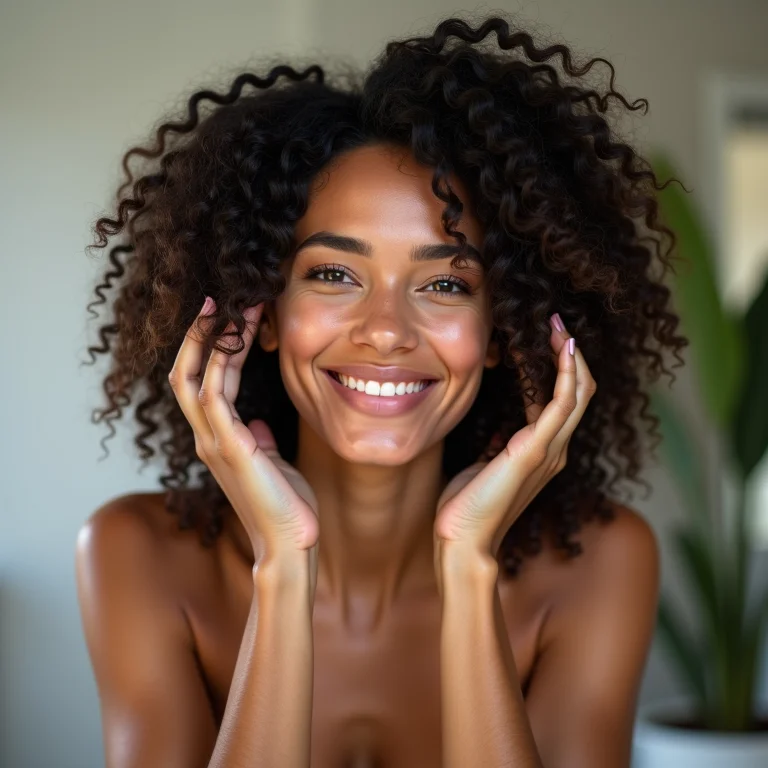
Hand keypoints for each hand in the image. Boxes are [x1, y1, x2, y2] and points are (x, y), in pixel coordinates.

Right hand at [168, 297, 318, 569]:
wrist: (290, 544)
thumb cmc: (286, 507)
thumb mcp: (273, 465)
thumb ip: (259, 442)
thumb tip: (258, 425)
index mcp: (219, 440)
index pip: (204, 383)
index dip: (212, 349)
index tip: (231, 319)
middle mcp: (209, 437)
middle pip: (187, 374)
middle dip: (201, 335)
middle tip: (220, 301)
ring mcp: (215, 442)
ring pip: (195, 377)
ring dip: (210, 340)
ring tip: (230, 307)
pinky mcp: (230, 447)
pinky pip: (215, 395)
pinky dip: (220, 362)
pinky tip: (237, 337)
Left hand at [433, 314, 595, 564]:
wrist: (462, 542)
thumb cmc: (468, 506)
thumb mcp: (485, 466)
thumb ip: (500, 447)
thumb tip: (499, 433)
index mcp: (543, 452)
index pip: (564, 401)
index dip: (560, 368)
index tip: (545, 339)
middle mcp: (554, 449)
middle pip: (579, 392)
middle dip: (570, 354)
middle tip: (555, 322)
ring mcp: (549, 451)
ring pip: (577, 393)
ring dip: (570, 356)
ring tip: (558, 326)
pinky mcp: (534, 451)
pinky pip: (562, 404)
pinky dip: (567, 373)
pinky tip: (564, 346)